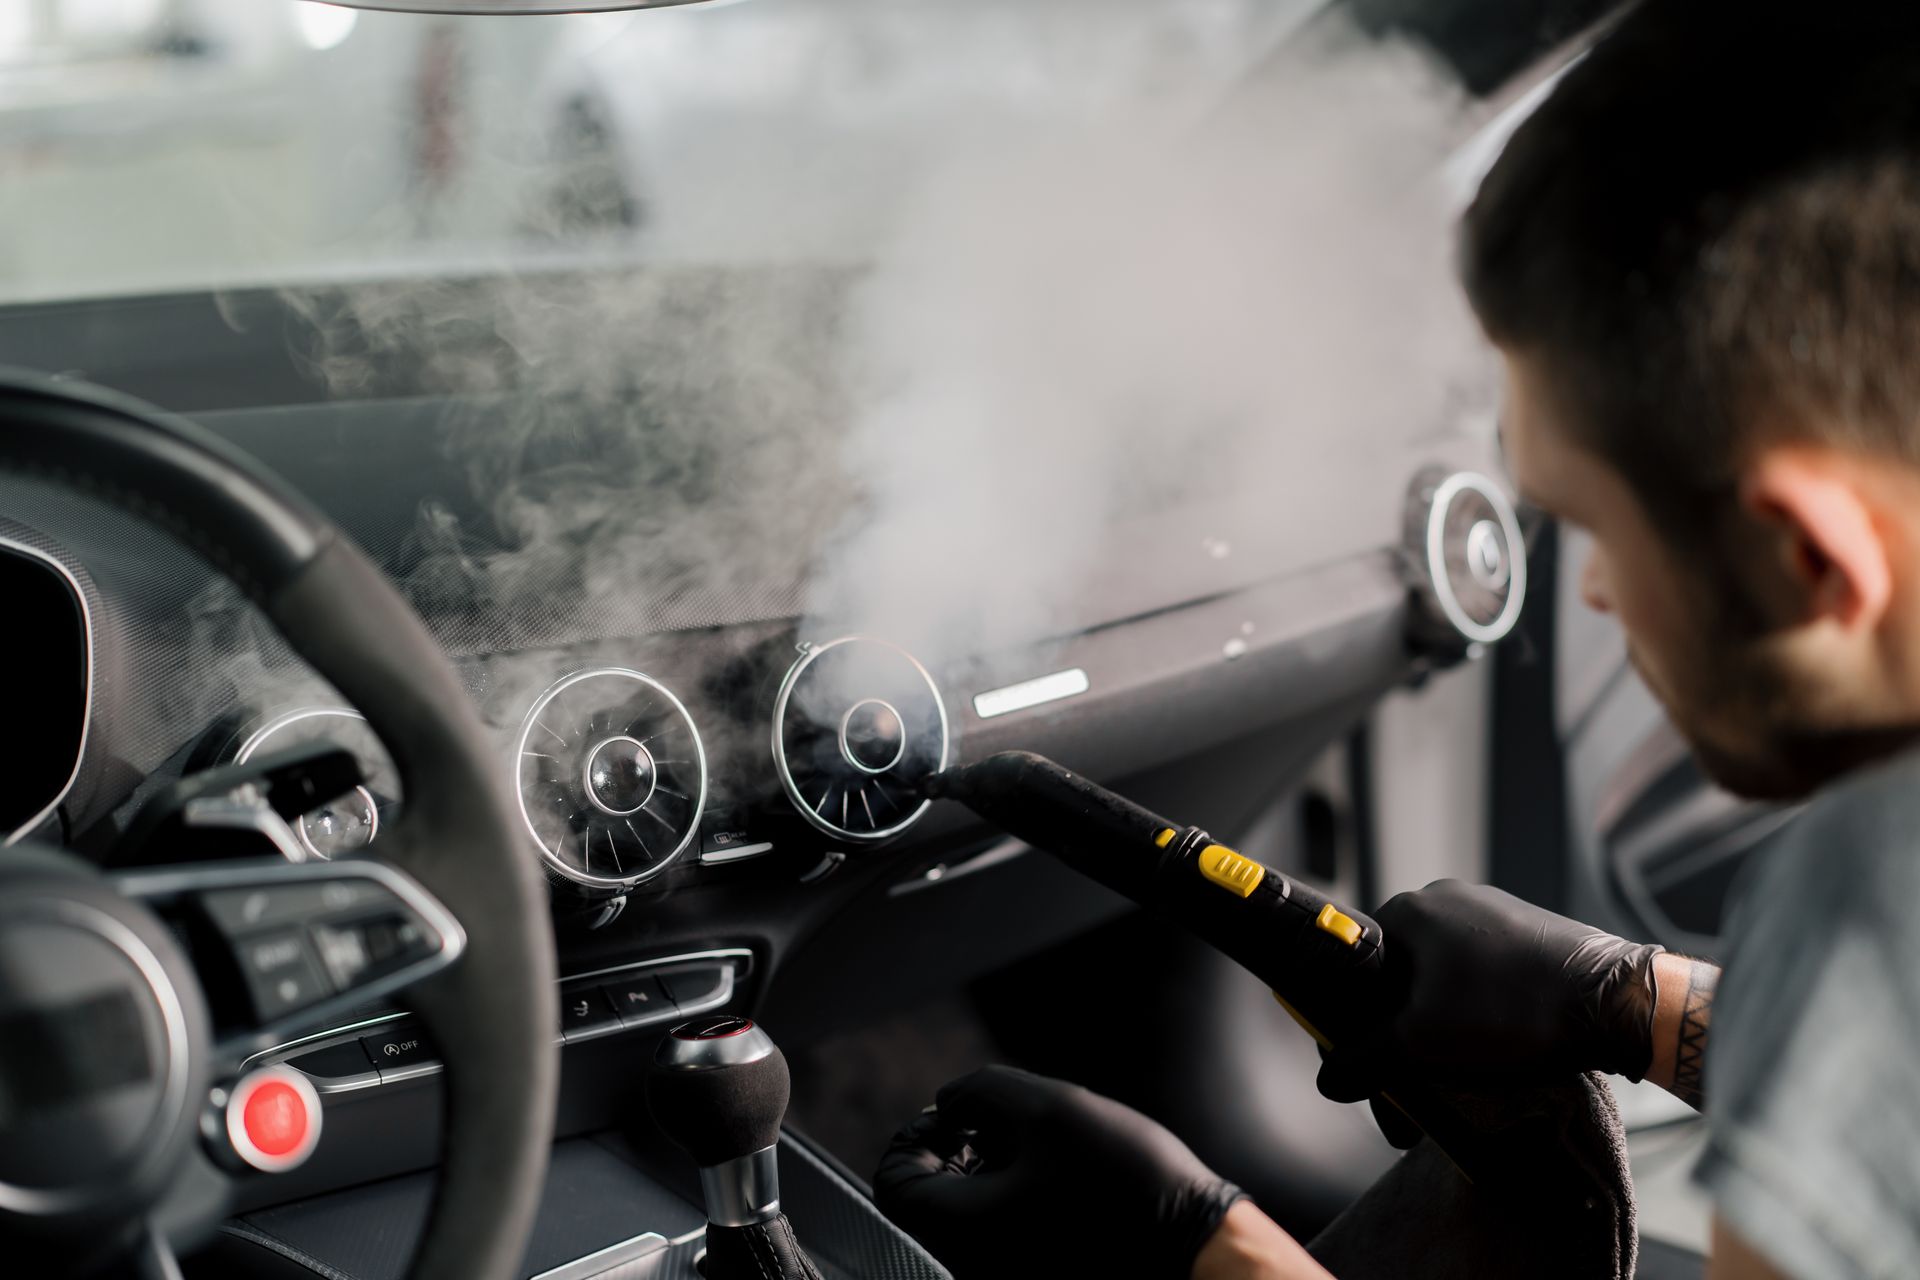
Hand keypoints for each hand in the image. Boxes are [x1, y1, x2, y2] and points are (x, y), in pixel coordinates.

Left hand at [874, 1065, 1245, 1278]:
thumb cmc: (1127, 1185)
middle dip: (960, 1146)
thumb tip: (951, 1099)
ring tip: (1047, 1147)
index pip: (893, 1181)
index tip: (962, 1115)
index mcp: (963, 1230)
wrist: (1199, 1250)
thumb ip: (982, 1091)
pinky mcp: (1040, 1273)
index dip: (917, 1134)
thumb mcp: (1050, 1109)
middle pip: (930, 1198)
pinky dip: (1021, 1197)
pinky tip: (1066, 1178)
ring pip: (971, 1214)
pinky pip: (1006, 1234)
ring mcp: (1008, 1273)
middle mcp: (975, 1264)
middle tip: (1008, 1124)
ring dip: (994, 1169)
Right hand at [1318, 880, 1662, 1144]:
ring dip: (1438, 1024)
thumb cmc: (1512, 1010)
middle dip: (1398, 1030)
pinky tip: (1494, 1046)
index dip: (1349, 1017)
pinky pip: (1484, 974)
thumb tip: (1330, 1077)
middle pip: (1399, 972)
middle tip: (1408, 1079)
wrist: (1614, 1002)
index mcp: (1411, 910)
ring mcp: (1494, 912)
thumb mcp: (1420, 1043)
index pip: (1352, 963)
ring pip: (1443, 976)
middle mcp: (1449, 899)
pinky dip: (1477, 1011)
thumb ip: (1363, 1058)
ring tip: (1455, 1072)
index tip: (1360, 1059)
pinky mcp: (1530, 932)